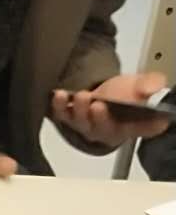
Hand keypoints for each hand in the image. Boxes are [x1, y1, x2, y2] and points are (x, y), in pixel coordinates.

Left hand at [51, 71, 169, 148]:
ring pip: (82, 124)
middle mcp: (109, 130)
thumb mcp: (141, 83)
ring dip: (80, 110)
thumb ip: (150, 84)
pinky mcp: (70, 118)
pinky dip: (59, 106)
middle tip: (99, 106)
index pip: (143, 129)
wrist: (105, 91)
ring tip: (82, 95)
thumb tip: (149, 90)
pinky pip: (62, 116)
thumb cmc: (125, 92)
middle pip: (105, 130)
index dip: (148, 127)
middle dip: (101, 119)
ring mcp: (88, 126)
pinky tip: (60, 95)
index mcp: (131, 125)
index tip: (154, 122)